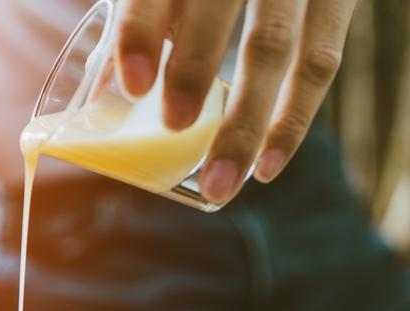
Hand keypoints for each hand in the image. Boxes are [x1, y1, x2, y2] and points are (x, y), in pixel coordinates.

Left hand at [115, 0, 358, 204]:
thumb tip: (101, 99)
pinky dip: (292, 121)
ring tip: (219, 181)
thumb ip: (139, 25)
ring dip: (246, 120)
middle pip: (218, 7)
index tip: (133, 86)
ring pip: (275, 46)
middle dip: (195, 66)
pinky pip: (321, 63)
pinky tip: (266, 167)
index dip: (142, 32)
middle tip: (174, 125)